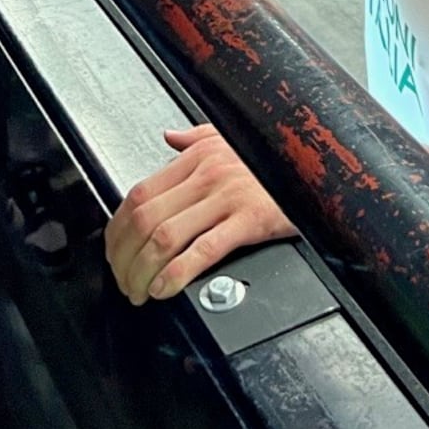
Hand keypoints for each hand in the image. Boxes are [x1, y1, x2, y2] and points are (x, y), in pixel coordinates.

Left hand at [106, 126, 294, 303]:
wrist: (315, 168)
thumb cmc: (271, 160)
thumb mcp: (229, 138)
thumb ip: (194, 138)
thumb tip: (170, 136)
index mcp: (197, 158)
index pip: (139, 195)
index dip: (118, 230)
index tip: (114, 253)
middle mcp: (207, 175)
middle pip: (146, 219)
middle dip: (124, 258)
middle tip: (123, 281)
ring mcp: (227, 197)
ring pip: (166, 237)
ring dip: (143, 271)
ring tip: (140, 292)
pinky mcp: (248, 221)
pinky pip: (204, 250)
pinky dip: (177, 274)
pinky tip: (165, 289)